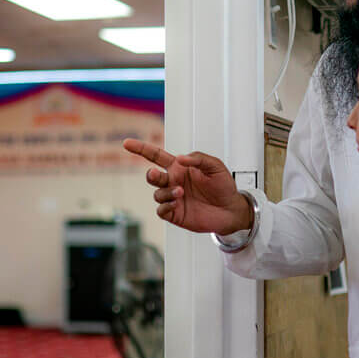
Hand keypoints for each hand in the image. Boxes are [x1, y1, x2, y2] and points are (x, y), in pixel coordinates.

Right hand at [123, 138, 252, 234]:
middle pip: (152, 176)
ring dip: (166, 192)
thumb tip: (180, 159)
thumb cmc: (223, 186)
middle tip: (156, 175)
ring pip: (157, 194)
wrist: (231, 210)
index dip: (141, 149)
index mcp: (179, 167)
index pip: (156, 156)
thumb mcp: (215, 166)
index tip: (127, 143)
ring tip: (181, 193)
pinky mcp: (175, 213)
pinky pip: (161, 210)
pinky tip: (176, 202)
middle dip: (151, 175)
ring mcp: (173, 198)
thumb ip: (198, 159)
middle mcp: (173, 182)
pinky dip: (165, 206)